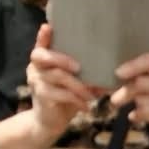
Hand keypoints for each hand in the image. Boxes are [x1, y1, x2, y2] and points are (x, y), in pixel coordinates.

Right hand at [26, 24, 93, 142]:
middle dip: (62, 59)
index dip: (43, 35)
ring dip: (77, 85)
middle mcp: (35, 67)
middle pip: (42, 56)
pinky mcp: (40, 96)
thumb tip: (113, 69)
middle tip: (79, 67)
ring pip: (56, 76)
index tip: (48, 27)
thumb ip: (85, 74)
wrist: (49, 122)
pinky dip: (76, 100)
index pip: (41, 43)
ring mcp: (36, 81)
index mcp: (43, 59)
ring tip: (92, 95)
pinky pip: (60, 94)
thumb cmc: (64, 97)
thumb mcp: (75, 82)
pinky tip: (86, 107)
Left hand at [111, 52, 148, 139]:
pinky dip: (136, 116)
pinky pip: (146, 113)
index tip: (117, 73)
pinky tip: (136, 115)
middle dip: (125, 91)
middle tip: (115, 99)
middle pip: (140, 82)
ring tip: (135, 108)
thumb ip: (131, 79)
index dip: (132, 66)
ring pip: (141, 100)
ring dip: (133, 106)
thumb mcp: (148, 85)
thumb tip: (101, 84)